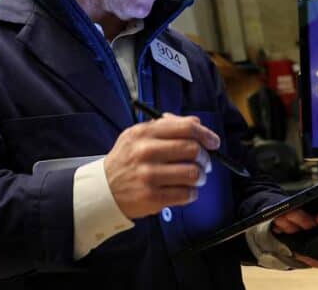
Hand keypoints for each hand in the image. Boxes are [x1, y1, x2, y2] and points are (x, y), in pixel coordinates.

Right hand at [104, 113, 219, 218]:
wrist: (104, 188)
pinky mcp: (152, 196)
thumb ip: (166, 126)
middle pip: (193, 150)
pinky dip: (191, 193)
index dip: (206, 134)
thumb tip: (196, 122)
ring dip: (200, 177)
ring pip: (194, 173)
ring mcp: (148, 175)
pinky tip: (183, 190)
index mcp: (144, 133)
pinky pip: (187, 194)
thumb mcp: (139, 136)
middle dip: (206, 158)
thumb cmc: (126, 160)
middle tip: (204, 163)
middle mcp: (145, 151)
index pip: (186, 128)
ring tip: (194, 178)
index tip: (213, 142)